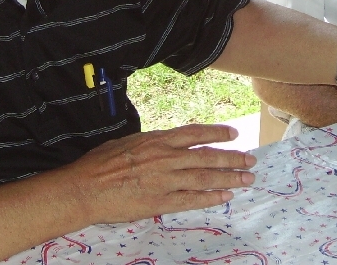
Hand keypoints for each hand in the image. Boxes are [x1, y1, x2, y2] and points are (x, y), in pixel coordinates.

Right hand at [68, 124, 256, 223]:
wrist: (85, 188)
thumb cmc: (100, 163)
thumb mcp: (128, 142)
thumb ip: (151, 143)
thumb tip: (165, 142)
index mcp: (158, 140)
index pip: (195, 133)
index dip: (217, 133)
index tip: (234, 134)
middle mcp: (166, 158)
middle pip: (207, 156)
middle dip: (232, 158)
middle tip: (250, 160)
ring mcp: (165, 181)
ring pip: (205, 178)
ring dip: (229, 178)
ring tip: (246, 179)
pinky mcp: (161, 202)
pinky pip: (192, 200)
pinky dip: (211, 198)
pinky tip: (225, 197)